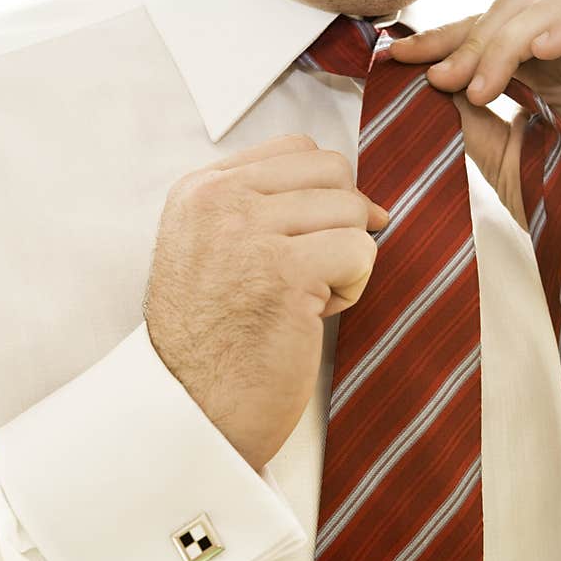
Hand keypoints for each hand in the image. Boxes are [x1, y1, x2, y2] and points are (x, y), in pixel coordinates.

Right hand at [145, 135, 387, 469]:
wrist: (190, 409)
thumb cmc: (213, 341)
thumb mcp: (218, 255)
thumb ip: (269, 212)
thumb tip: (370, 203)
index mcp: (200, 190)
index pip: (296, 151)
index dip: (323, 196)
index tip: (310, 242)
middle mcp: (218, 200)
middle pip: (333, 173)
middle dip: (339, 225)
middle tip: (311, 275)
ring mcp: (248, 231)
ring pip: (352, 210)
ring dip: (344, 261)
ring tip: (305, 300)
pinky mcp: (285, 271)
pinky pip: (360, 251)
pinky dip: (352, 289)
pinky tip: (312, 318)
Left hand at [392, 0, 560, 285]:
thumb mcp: (503, 163)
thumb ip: (471, 124)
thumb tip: (431, 84)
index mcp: (539, 80)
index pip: (488, 38)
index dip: (445, 40)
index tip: (402, 58)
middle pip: (514, 15)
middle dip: (469, 40)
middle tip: (440, 76)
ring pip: (552, 12)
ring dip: (505, 41)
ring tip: (478, 85)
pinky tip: (537, 51)